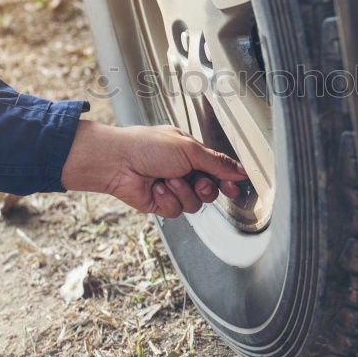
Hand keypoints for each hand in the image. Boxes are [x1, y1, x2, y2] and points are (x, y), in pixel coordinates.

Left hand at [60, 121, 247, 217]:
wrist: (117, 161)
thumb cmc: (147, 146)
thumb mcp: (189, 149)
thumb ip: (217, 163)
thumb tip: (239, 170)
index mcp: (190, 153)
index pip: (217, 170)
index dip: (227, 180)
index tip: (234, 187)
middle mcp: (183, 171)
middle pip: (209, 191)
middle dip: (204, 188)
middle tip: (195, 180)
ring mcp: (172, 188)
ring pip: (194, 204)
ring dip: (182, 192)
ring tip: (167, 179)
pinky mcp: (160, 203)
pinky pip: (176, 211)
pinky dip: (167, 199)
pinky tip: (156, 188)